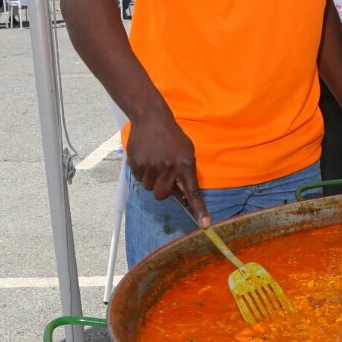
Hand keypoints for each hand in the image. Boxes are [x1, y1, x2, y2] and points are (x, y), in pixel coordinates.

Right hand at [125, 106, 209, 226]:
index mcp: (185, 164)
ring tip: (154, 161)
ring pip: (149, 187)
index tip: (204, 224)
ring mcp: (152, 165)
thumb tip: (184, 192)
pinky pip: (138, 178)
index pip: (193, 192)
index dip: (199, 209)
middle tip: (162, 178)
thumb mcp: (186, 150)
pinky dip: (141, 171)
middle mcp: (169, 167)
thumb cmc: (172, 135)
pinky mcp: (137, 163)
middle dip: (161, 191)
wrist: (151, 118)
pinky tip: (145, 156)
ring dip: (151, 179)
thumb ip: (185, 170)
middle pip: (162, 195)